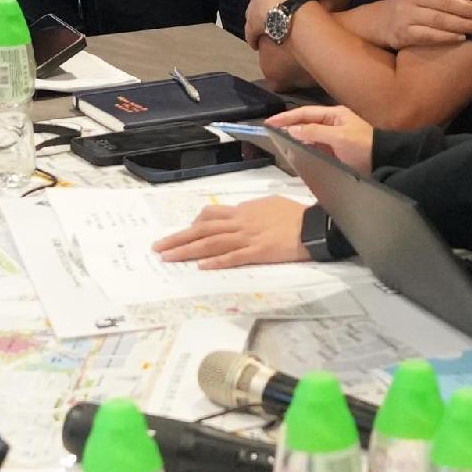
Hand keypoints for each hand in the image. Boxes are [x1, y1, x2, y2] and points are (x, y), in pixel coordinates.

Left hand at [151, 195, 310, 269]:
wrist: (313, 225)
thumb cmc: (295, 214)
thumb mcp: (269, 204)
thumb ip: (252, 210)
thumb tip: (241, 212)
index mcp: (243, 211)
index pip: (211, 216)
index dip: (193, 225)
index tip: (183, 233)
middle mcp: (240, 222)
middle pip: (202, 229)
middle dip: (178, 238)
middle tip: (158, 247)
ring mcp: (248, 237)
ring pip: (211, 243)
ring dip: (187, 250)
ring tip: (169, 257)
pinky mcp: (258, 252)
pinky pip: (233, 257)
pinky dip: (216, 261)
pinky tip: (201, 266)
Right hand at [266, 104, 375, 173]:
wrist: (383, 162)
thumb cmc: (363, 146)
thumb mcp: (339, 138)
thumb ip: (314, 132)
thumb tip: (291, 129)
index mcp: (334, 114)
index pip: (305, 113)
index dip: (286, 117)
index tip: (269, 122)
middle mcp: (332, 123)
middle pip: (305, 122)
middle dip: (288, 124)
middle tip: (269, 129)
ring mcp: (333, 137)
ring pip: (308, 134)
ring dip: (294, 136)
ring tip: (277, 139)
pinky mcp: (334, 150)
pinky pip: (314, 145)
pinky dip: (303, 146)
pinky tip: (294, 150)